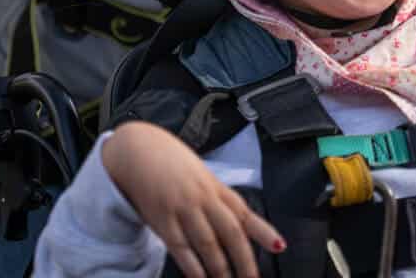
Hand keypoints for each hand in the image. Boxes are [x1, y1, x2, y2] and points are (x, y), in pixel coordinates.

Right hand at [102, 121, 284, 277]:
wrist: (136, 149)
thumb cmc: (170, 160)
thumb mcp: (200, 172)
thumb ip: (216, 196)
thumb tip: (236, 221)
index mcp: (215, 185)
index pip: (244, 211)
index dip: (264, 230)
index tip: (279, 246)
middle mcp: (203, 198)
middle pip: (230, 233)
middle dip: (244, 261)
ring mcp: (182, 209)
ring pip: (208, 245)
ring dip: (221, 270)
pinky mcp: (162, 220)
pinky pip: (181, 249)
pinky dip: (193, 267)